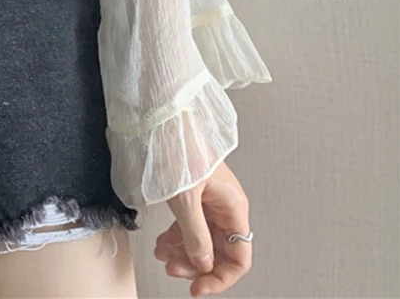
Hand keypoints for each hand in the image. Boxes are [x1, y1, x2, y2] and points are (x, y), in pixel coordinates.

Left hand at [155, 160, 253, 296]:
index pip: (239, 257)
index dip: (221, 277)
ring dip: (183, 251)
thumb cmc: (178, 148)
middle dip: (195, 264)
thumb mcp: (185, 198)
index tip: (198, 288)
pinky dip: (177, 236)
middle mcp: (225, 205)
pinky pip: (190, 223)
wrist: (163, 118)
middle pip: (219, 250)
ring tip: (161, 254)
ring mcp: (209, 199)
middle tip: (171, 268)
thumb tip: (204, 264)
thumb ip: (196, 235)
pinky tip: (162, 242)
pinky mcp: (194, 192)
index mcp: (233, 206)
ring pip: (202, 238)